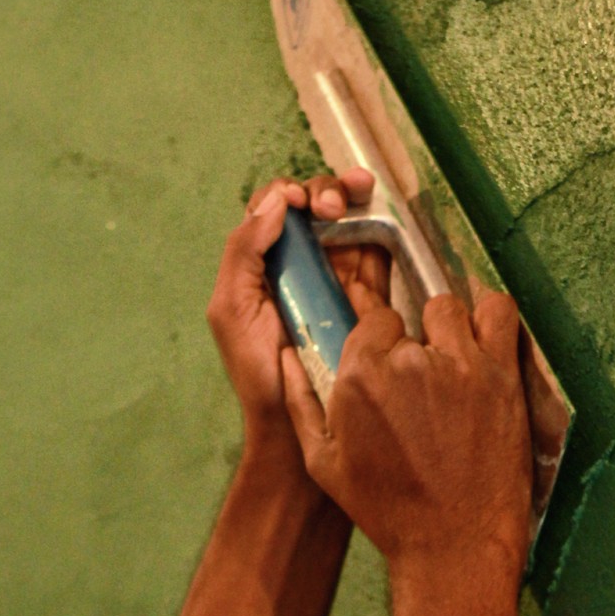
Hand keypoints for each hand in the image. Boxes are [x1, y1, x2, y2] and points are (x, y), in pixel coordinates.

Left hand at [207, 167, 386, 440]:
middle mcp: (298, 263)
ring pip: (348, 217)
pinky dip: (382, 224)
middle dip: (325, 191)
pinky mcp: (368, 292)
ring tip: (362, 195)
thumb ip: (244, 251)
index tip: (301, 207)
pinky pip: (378, 248)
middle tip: (332, 210)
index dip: (289, 194)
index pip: (274, 207)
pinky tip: (383, 216)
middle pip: (314, 204)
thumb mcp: (231, 308)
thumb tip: (278, 200)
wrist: (299, 424)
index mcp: (260, 262)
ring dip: (355, 197)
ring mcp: (335, 275)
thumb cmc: (258, 372)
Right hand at [281, 290, 533, 570]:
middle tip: (425, 373)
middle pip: (410, 313)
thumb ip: (300, 400)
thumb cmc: (386, 509)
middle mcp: (407, 361)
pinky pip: (499, 312)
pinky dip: (492, 316)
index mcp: (360, 376)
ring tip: (454, 356)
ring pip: (450, 307)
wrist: (454, 544)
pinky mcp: (500, 374)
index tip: (392, 360)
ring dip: (450, 326)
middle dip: (414, 337)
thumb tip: (286, 354)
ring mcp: (458, 364)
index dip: (381, 340)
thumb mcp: (323, 463)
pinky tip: (484, 340)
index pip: (372, 320)